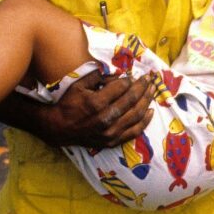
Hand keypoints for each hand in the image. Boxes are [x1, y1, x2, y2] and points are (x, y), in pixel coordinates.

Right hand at [31, 71, 156, 148]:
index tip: (134, 75)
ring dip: (147, 101)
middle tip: (150, 79)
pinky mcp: (112, 141)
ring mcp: (110, 132)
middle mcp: (105, 118)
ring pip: (136, 115)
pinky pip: (134, 132)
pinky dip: (145, 121)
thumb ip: (98, 75)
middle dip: (143, 87)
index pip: (121, 88)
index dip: (130, 80)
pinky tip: (151, 111)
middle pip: (131, 100)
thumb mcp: (79, 85)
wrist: (60, 128)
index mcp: (96, 102)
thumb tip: (118, 71)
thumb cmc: (69, 103)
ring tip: (153, 91)